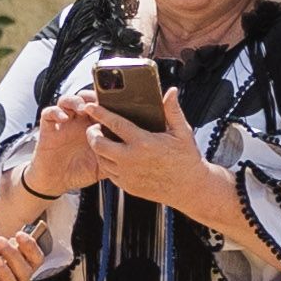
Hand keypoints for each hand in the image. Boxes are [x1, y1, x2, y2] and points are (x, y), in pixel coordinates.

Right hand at [20, 99, 109, 195]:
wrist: (56, 182)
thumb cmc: (79, 172)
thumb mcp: (103, 166)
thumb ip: (115, 158)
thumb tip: (134, 157)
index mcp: (93, 128)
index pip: (100, 108)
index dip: (106, 103)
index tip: (114, 104)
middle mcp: (78, 122)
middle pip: (84, 99)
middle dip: (91, 97)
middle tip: (97, 102)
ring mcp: (63, 123)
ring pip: (67, 101)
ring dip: (75, 101)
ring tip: (82, 108)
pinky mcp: (48, 128)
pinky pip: (49, 112)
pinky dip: (56, 111)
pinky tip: (63, 118)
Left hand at [82, 88, 214, 209]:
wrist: (190, 188)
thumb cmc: (187, 160)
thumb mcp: (183, 132)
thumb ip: (173, 111)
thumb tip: (171, 92)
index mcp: (144, 142)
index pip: (114, 124)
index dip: (99, 113)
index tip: (90, 107)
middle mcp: (132, 159)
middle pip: (98, 144)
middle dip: (92, 133)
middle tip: (95, 128)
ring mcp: (128, 174)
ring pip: (100, 159)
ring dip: (98, 149)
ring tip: (103, 141)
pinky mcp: (128, 186)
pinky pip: (108, 173)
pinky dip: (107, 163)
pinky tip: (112, 157)